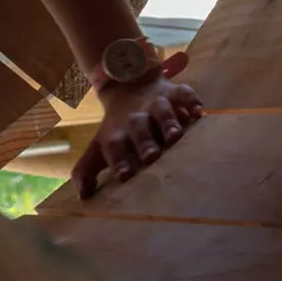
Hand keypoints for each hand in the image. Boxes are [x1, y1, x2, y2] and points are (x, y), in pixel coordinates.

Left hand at [73, 52, 202, 198]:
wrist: (127, 84)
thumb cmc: (119, 128)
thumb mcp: (101, 147)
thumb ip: (88, 171)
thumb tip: (82, 196)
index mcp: (117, 134)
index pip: (115, 147)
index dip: (119, 160)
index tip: (124, 175)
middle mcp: (136, 118)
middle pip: (138, 129)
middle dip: (144, 142)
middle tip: (151, 156)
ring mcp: (156, 103)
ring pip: (161, 111)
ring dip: (167, 123)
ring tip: (175, 136)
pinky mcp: (174, 92)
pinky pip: (184, 94)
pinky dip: (191, 102)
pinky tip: (199, 114)